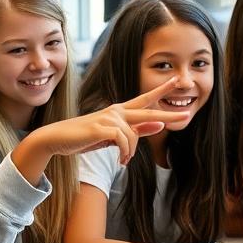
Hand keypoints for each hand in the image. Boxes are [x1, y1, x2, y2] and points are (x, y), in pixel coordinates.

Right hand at [35, 76, 191, 164]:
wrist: (57, 139)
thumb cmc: (84, 137)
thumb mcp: (113, 136)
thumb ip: (137, 130)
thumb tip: (160, 126)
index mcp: (119, 110)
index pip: (145, 99)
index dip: (161, 90)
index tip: (176, 81)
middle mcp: (116, 111)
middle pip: (148, 112)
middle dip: (167, 115)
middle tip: (186, 116)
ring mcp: (108, 117)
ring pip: (133, 135)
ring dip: (131, 152)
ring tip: (123, 161)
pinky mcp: (100, 127)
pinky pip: (123, 141)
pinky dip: (124, 153)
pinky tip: (121, 161)